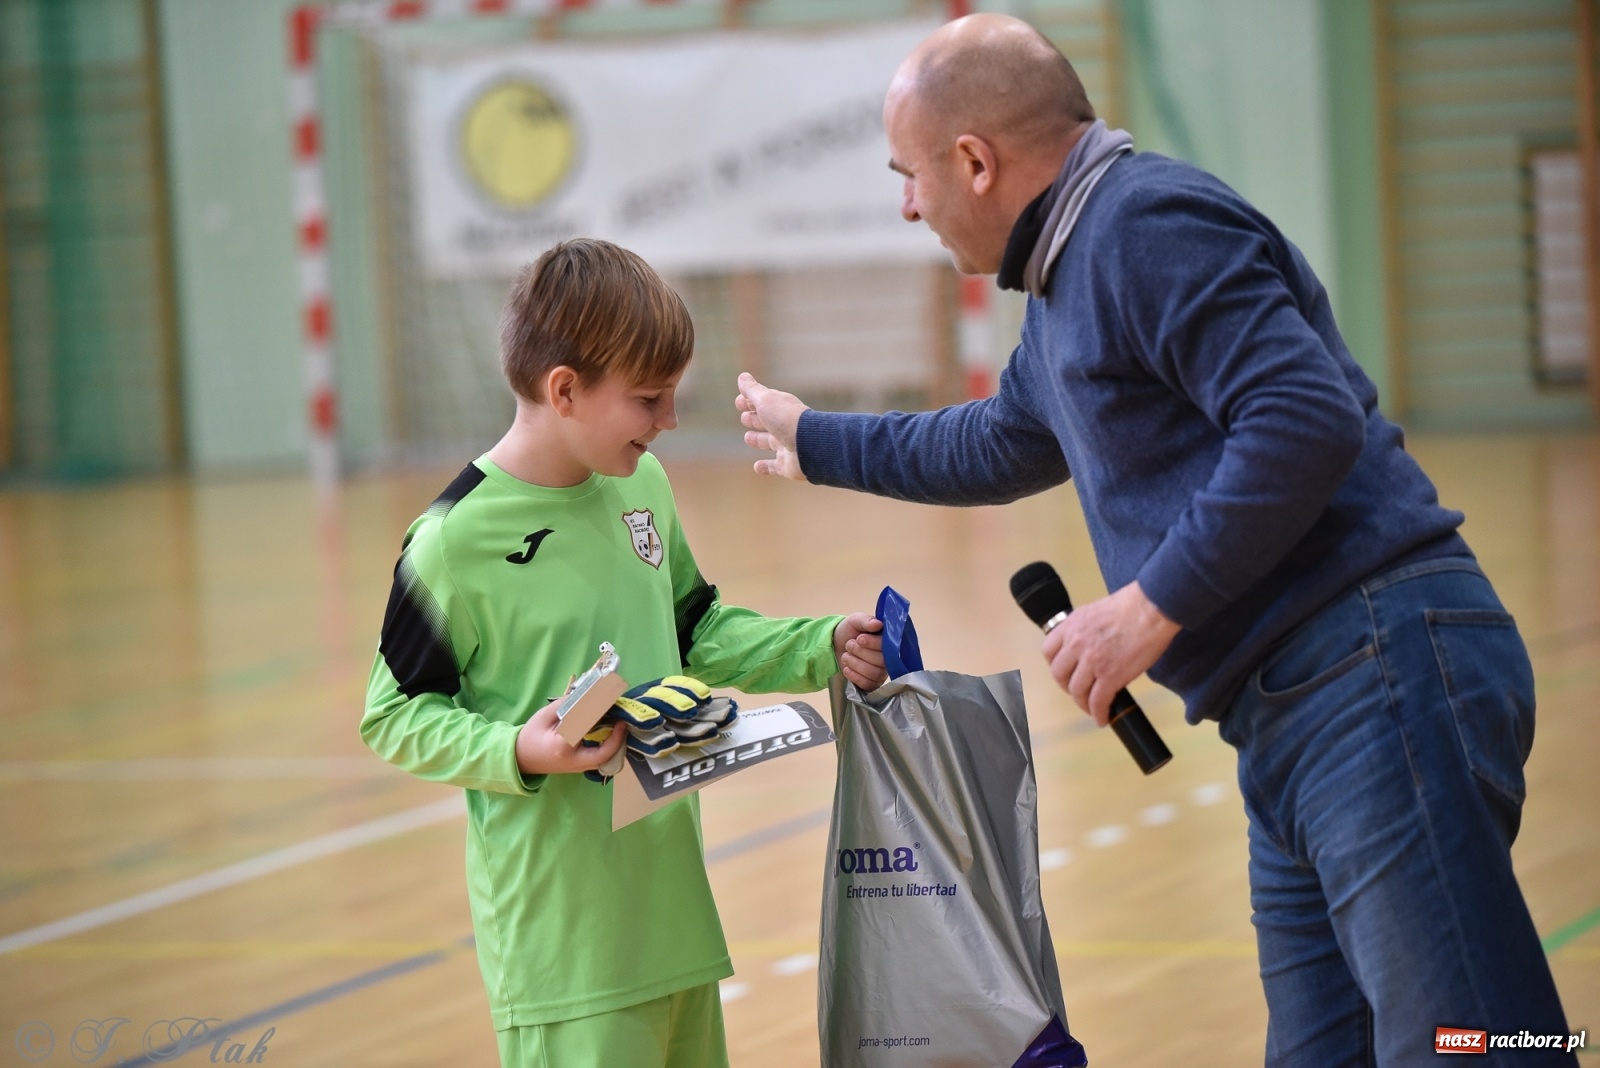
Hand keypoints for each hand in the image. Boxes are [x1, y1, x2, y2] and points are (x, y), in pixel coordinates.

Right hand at [515, 702, 627, 775]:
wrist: (521, 759)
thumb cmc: (531, 736)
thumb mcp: (543, 716)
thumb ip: (565, 705)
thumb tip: (587, 694)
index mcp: (562, 746)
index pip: (586, 728)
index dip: (598, 712)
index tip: (608, 698)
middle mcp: (574, 761)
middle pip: (604, 753)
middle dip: (617, 737)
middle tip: (622, 719)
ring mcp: (579, 768)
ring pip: (605, 759)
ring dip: (615, 742)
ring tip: (618, 722)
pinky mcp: (581, 768)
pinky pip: (600, 758)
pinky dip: (609, 745)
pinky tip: (610, 729)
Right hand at [735, 372, 808, 480]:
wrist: (810, 446)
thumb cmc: (787, 420)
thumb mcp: (765, 400)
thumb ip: (752, 390)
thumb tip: (742, 376)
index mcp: (782, 408)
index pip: (765, 402)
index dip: (751, 401)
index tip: (739, 402)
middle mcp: (786, 426)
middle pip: (768, 421)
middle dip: (755, 418)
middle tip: (744, 417)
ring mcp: (788, 446)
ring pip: (770, 442)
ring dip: (759, 440)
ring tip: (748, 438)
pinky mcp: (788, 465)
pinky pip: (775, 466)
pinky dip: (766, 466)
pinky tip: (757, 467)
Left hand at [834, 613, 886, 689]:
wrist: (836, 643)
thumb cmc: (851, 630)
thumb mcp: (856, 620)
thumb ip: (866, 620)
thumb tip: (878, 624)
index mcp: (888, 640)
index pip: (888, 646)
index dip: (873, 644)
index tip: (859, 638)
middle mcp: (888, 657)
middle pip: (881, 661)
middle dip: (861, 652)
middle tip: (849, 645)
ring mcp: (881, 671)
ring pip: (874, 673)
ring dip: (856, 664)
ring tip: (846, 656)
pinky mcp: (872, 683)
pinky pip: (869, 685)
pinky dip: (855, 677)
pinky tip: (847, 669)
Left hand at [1041, 581, 1179, 725]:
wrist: (1151, 609)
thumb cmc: (1133, 605)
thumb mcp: (1097, 611)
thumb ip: (1087, 628)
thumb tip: (1091, 644)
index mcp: (1071, 626)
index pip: (1049, 651)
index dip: (1056, 665)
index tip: (1064, 671)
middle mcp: (1075, 644)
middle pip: (1059, 674)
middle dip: (1067, 686)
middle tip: (1078, 690)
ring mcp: (1091, 662)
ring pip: (1077, 691)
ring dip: (1082, 703)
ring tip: (1091, 708)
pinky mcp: (1110, 677)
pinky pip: (1098, 701)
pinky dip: (1098, 713)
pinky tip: (1102, 718)